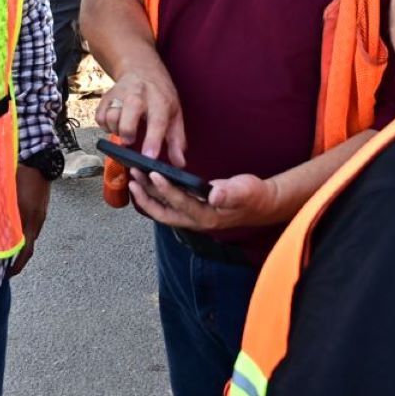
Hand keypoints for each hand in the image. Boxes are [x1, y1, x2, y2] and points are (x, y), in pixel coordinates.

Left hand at [10, 163, 50, 276]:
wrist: (41, 161)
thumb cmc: (21, 176)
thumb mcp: (6, 196)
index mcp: (29, 221)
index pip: (25, 251)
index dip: (17, 266)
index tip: (8, 275)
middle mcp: (37, 221)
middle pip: (28, 246)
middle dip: (17, 259)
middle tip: (4, 267)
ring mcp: (40, 215)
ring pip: (30, 236)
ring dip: (20, 245)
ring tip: (6, 251)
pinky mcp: (40, 209)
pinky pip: (31, 227)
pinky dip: (22, 234)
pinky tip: (13, 231)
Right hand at [95, 67, 187, 164]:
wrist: (142, 70)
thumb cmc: (160, 95)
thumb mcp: (175, 114)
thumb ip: (177, 140)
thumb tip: (179, 164)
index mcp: (160, 101)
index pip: (157, 122)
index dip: (153, 141)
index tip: (149, 157)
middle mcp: (139, 95)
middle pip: (128, 116)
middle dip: (127, 133)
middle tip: (130, 141)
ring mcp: (120, 95)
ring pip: (111, 117)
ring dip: (116, 130)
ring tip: (125, 131)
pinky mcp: (106, 97)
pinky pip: (100, 117)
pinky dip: (105, 126)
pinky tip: (116, 125)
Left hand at [128, 170, 280, 233]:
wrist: (260, 204)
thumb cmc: (254, 196)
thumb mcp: (246, 191)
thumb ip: (231, 193)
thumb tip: (215, 194)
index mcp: (208, 217)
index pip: (182, 204)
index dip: (167, 190)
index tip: (154, 174)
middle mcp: (196, 221)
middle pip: (164, 213)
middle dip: (146, 197)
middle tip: (133, 178)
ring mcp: (193, 218)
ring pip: (163, 210)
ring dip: (147, 196)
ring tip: (134, 178)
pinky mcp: (191, 211)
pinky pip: (168, 206)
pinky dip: (155, 196)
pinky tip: (148, 183)